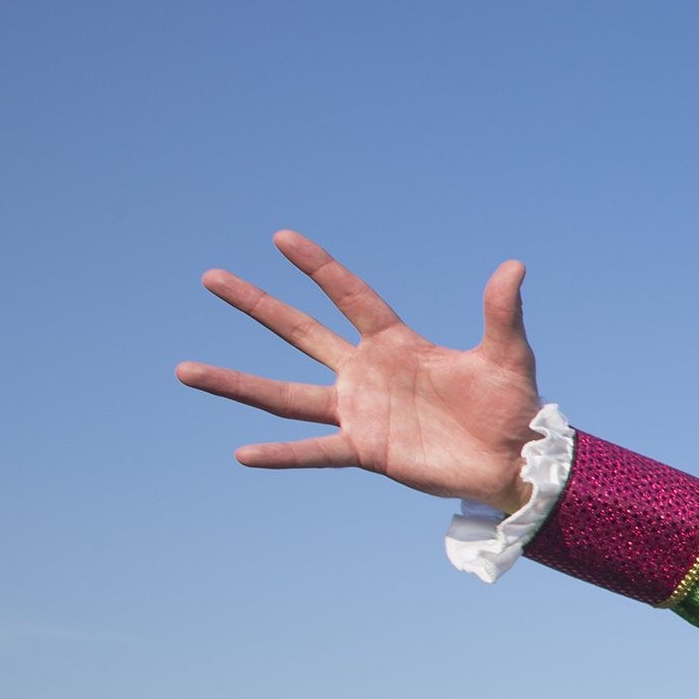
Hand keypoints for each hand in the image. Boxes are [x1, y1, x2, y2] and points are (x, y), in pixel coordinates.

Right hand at [178, 232, 543, 510]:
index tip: (280, 238)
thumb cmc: (511, 405)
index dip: (318, 267)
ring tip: (184, 369)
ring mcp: (360, 412)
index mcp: (396, 343)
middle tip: (211, 277)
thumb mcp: (506, 354)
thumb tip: (514, 265)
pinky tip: (242, 454)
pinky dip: (281, 455)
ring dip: (237, 382)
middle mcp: (367, 373)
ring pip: (286, 395)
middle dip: (257, 305)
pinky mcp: (365, 450)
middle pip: (300, 332)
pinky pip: (314, 451)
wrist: (513, 460)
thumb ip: (500, 311)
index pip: (349, 295)